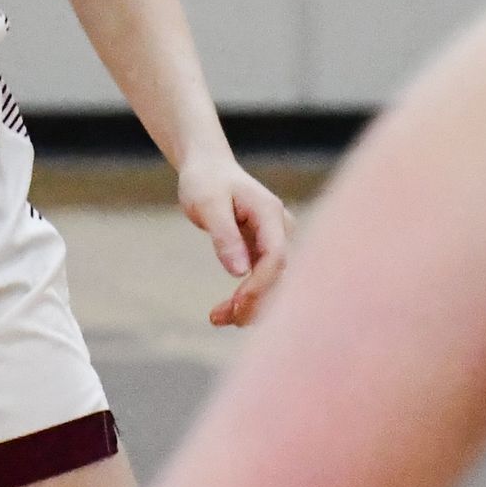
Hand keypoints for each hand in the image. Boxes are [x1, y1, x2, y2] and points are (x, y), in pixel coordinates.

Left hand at [177, 154, 293, 327]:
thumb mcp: (207, 203)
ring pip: (271, 283)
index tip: (236, 303)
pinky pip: (261, 279)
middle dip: (254, 302)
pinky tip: (224, 312)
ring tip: (216, 318)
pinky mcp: (264, 250)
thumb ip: (224, 235)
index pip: (276, 256)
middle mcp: (280, 228)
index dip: (259, 284)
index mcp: (270, 213)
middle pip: (278, 275)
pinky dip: (245, 297)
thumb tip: (239, 272)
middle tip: (219, 318)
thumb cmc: (205, 181)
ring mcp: (275, 240)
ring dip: (249, 305)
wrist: (207, 168)